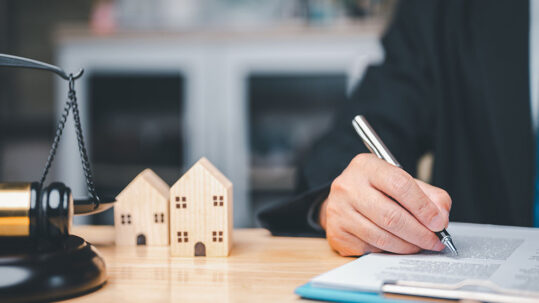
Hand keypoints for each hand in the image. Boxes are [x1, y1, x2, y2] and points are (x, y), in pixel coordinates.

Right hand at [319, 154, 450, 255]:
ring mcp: (339, 210)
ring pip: (381, 236)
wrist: (342, 199)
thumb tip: (441, 218)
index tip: (438, 222)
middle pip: (391, 216)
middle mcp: (348, 186)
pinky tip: (397, 246)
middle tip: (434, 241)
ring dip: (407, 245)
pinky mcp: (337, 232)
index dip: (423, 207)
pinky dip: (389, 251)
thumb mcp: (401, 180)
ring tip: (420, 245)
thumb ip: (427, 195)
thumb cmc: (376, 189)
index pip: (400, 185)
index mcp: (366, 166)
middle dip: (419, 233)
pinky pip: (370, 248)